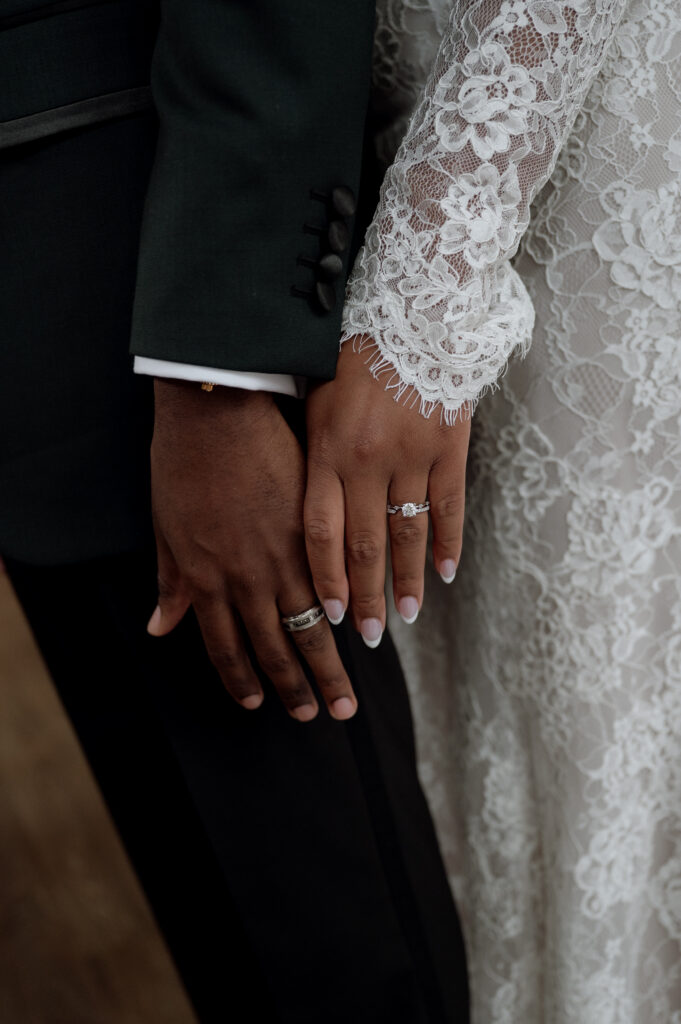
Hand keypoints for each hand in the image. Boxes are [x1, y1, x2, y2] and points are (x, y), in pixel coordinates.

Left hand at [147, 380, 356, 721]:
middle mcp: (247, 579)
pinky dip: (349, 611)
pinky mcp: (314, 528)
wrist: (214, 413)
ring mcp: (283, 556)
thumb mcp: (166, 530)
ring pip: (309, 626)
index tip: (258, 702)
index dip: (242, 679)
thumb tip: (159, 627)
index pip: (225, 647)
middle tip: (316, 716)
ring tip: (345, 698)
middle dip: (296, 688)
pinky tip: (365, 628)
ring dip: (328, 667)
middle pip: (274, 648)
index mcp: (207, 580)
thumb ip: (172, 582)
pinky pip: (334, 583)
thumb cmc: (183, 465)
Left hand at [305, 342, 469, 646]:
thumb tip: (293, 508)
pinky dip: (448, 543)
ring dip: (408, 581)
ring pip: (408, 534)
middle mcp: (368, 461)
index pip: (321, 533)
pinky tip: (446, 573)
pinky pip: (449, 507)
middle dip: (366, 596)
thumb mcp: (312, 399)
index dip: (326, 580)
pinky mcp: (449, 445)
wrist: (410, 308)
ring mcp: (412, 456)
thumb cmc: (349, 354)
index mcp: (327, 451)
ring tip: (406, 616)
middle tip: (371, 635)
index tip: (332, 616)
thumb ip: (308, 454)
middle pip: (364, 546)